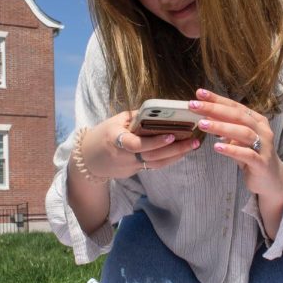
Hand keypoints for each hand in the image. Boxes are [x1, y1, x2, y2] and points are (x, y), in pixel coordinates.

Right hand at [80, 111, 198, 178]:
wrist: (89, 159)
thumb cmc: (103, 134)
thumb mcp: (115, 121)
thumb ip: (135, 117)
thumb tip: (159, 111)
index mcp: (115, 139)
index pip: (135, 143)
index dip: (154, 142)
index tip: (170, 135)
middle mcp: (123, 155)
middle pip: (152, 155)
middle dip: (175, 149)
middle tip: (193, 141)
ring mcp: (130, 166)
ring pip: (156, 163)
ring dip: (176, 155)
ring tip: (192, 145)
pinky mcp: (135, 171)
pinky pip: (154, 166)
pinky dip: (169, 159)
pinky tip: (182, 152)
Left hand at [189, 88, 282, 205]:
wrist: (272, 180)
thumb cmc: (253, 156)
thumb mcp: (238, 140)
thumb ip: (226, 128)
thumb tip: (206, 116)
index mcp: (257, 121)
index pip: (235, 106)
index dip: (217, 99)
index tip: (200, 93)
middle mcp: (262, 130)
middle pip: (238, 116)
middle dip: (215, 109)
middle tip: (194, 106)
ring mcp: (264, 146)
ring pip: (243, 132)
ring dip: (221, 127)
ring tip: (202, 124)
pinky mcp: (261, 163)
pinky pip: (247, 154)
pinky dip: (232, 150)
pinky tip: (217, 147)